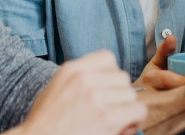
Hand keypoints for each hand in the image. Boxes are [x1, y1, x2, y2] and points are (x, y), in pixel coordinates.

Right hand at [12, 50, 145, 134]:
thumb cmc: (47, 123)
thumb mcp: (58, 89)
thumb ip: (82, 80)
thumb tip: (112, 84)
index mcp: (71, 70)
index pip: (107, 58)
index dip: (110, 75)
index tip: (105, 89)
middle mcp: (84, 79)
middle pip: (122, 77)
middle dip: (119, 94)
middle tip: (109, 110)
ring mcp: (96, 97)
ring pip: (130, 94)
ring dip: (126, 108)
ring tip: (112, 120)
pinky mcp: (107, 117)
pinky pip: (138, 110)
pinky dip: (134, 120)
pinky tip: (121, 127)